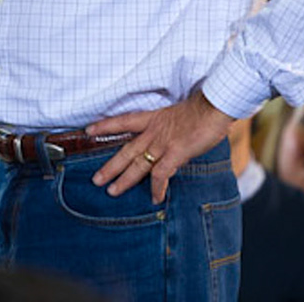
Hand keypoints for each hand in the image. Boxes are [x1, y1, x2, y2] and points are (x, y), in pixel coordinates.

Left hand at [88, 90, 233, 203]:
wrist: (215, 106)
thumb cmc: (203, 109)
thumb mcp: (180, 115)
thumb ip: (171, 128)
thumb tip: (172, 141)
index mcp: (154, 118)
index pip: (123, 121)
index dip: (105, 126)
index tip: (89, 130)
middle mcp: (154, 131)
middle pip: (126, 150)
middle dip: (110, 166)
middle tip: (96, 179)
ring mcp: (163, 143)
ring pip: (137, 164)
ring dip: (124, 180)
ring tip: (112, 191)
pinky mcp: (175, 153)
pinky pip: (161, 174)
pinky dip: (157, 188)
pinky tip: (155, 198)